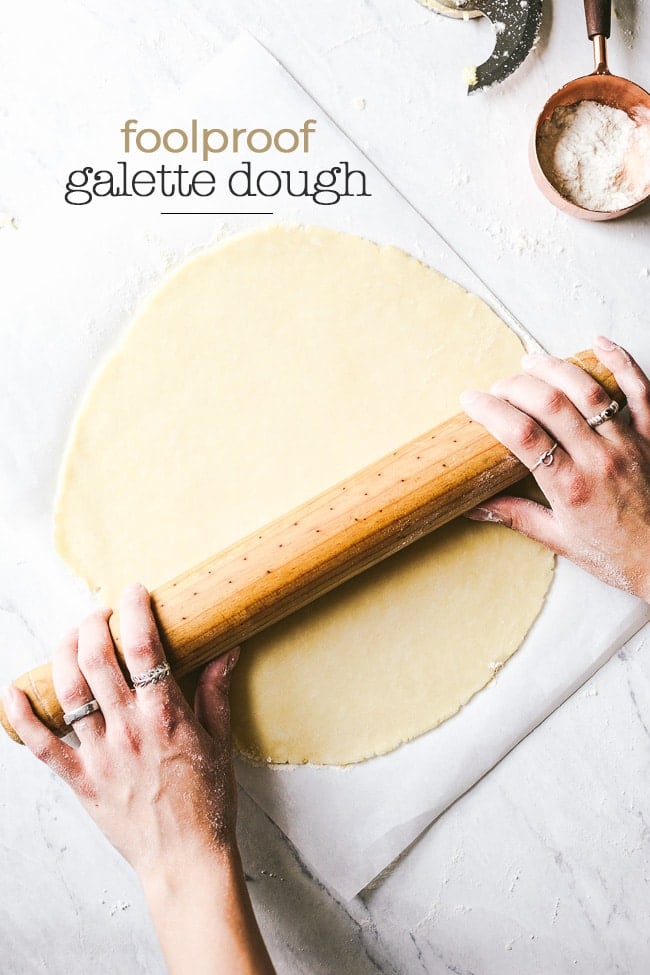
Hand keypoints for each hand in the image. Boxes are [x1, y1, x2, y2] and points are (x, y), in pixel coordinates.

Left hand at [2, 584, 275, 973]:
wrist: (185, 859)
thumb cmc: (207, 802)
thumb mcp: (221, 741)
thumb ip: (216, 691)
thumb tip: (225, 649)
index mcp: (166, 717)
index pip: (143, 649)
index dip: (134, 612)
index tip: (133, 592)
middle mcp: (128, 730)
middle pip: (96, 661)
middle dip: (92, 624)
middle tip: (99, 612)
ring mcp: (100, 755)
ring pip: (68, 692)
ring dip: (62, 654)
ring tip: (69, 636)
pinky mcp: (80, 780)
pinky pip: (40, 746)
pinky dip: (21, 716)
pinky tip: (13, 690)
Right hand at [460, 336, 649, 600]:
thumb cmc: (615, 554)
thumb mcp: (560, 539)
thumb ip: (516, 516)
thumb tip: (475, 507)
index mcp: (570, 487)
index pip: (522, 435)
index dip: (491, 411)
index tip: (470, 401)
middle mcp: (598, 459)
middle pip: (551, 403)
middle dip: (517, 385)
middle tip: (498, 386)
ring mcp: (627, 443)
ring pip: (589, 390)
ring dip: (555, 368)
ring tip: (530, 361)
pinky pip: (640, 390)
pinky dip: (621, 362)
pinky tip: (599, 343)